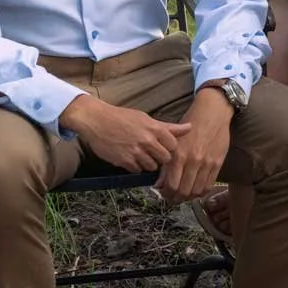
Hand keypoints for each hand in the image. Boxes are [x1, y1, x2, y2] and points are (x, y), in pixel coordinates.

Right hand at [60, 95, 190, 173]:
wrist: (96, 120)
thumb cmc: (122, 117)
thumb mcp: (146, 118)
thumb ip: (168, 127)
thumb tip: (190, 127)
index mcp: (154, 128)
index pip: (174, 146)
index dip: (170, 148)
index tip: (164, 146)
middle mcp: (147, 141)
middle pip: (165, 159)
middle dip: (161, 158)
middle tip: (153, 153)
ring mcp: (136, 152)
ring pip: (152, 167)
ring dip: (148, 163)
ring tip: (140, 154)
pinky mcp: (124, 161)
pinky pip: (137, 170)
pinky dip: (135, 166)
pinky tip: (130, 157)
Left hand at [155, 85, 234, 202]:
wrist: (212, 113)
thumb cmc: (191, 124)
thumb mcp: (174, 142)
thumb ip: (167, 163)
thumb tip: (160, 183)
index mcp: (178, 155)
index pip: (171, 185)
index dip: (166, 194)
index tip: (165, 194)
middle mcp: (192, 161)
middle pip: (183, 191)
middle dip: (176, 198)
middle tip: (173, 198)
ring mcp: (206, 163)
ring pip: (196, 191)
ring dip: (189, 197)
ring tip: (185, 195)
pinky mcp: (217, 163)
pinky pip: (209, 185)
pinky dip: (202, 191)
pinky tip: (196, 189)